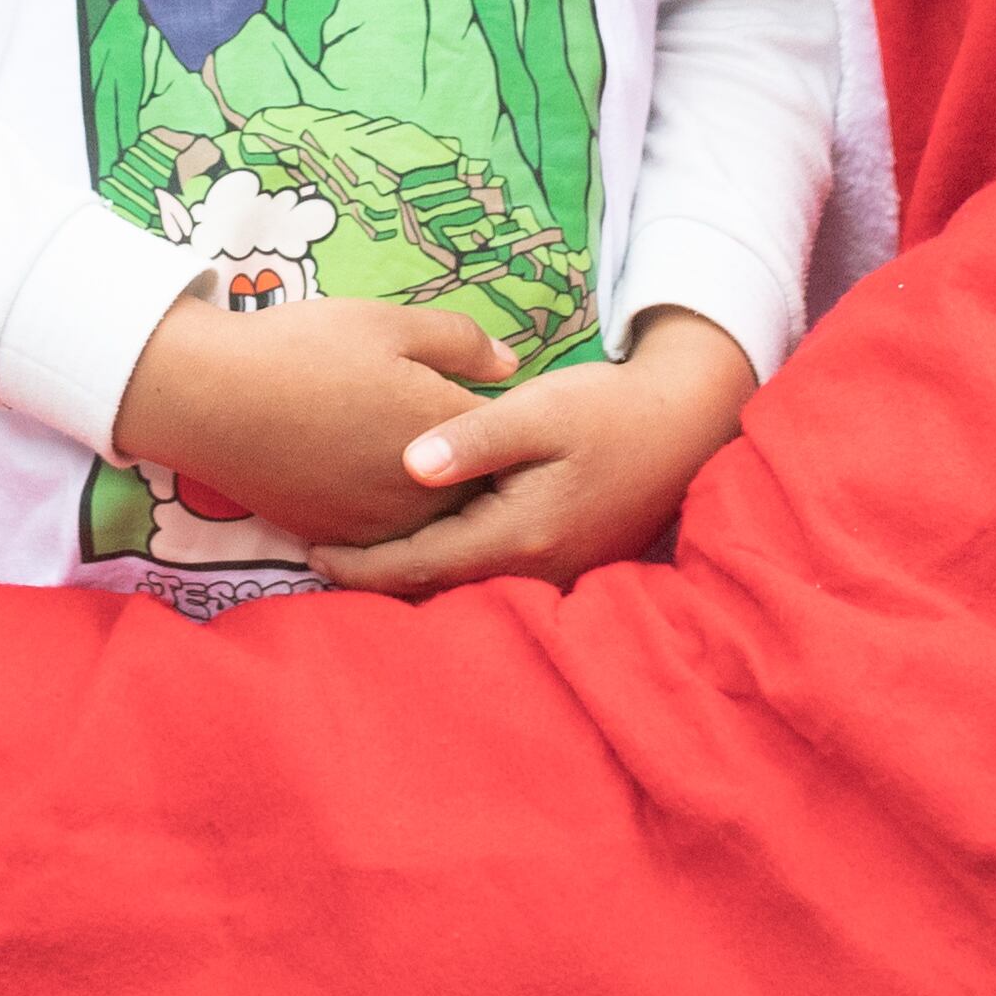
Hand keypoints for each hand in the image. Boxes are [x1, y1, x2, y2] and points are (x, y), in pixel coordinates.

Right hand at [109, 293, 512, 547]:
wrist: (212, 398)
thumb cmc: (302, 349)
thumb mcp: (386, 322)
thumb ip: (459, 341)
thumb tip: (510, 365)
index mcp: (444, 431)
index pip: (509, 441)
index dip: (512, 426)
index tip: (508, 413)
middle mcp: (423, 490)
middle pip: (479, 493)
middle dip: (482, 472)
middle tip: (471, 447)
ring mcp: (381, 524)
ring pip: (436, 524)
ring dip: (441, 503)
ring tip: (422, 468)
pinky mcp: (340, 538)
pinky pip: (388, 540)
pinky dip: (394, 521)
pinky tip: (376, 488)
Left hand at [312, 309, 758, 597]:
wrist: (683, 425)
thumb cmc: (606, 410)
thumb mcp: (539, 411)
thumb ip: (474, 439)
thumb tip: (409, 465)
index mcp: (521, 535)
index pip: (424, 564)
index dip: (365, 564)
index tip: (312, 553)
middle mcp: (535, 569)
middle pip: (439, 584)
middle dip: (378, 576)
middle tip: (315, 556)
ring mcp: (554, 572)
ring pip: (465, 583)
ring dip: (412, 573)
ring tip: (353, 553)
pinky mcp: (564, 561)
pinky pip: (491, 573)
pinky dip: (447, 563)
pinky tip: (419, 542)